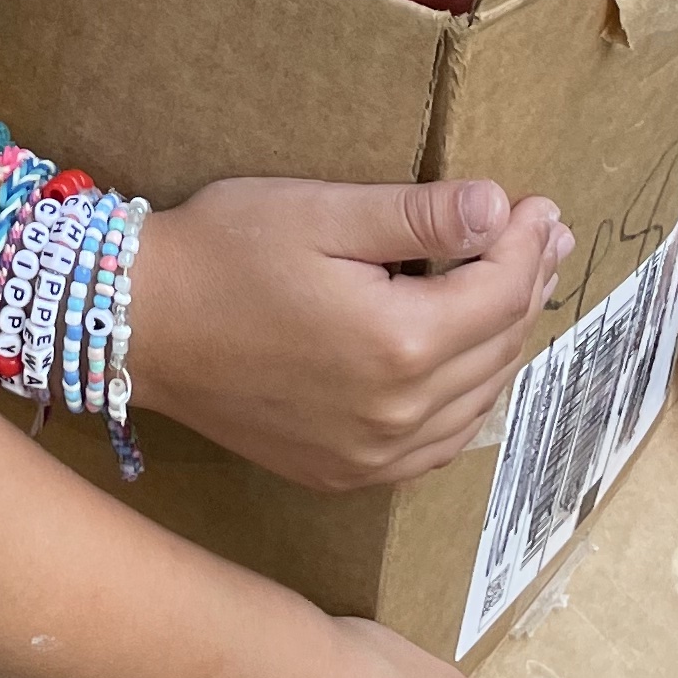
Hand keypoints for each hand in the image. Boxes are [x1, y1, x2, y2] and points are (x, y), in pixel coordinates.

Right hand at [133, 178, 572, 493]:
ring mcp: (373, 456)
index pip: (500, 292)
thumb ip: (416, 216)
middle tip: (539, 236)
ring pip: (478, 399)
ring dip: (503, 340)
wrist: (138, 326)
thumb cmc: (222, 253)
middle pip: (499, 346)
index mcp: (398, 344)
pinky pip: (438, 443)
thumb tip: (498, 207)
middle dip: (525, 283)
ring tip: (512, 287)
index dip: (527, 243)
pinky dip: (466, 399)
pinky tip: (464, 363)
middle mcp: (398, 414)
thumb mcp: (319, 212)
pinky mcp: (347, 473)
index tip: (537, 205)